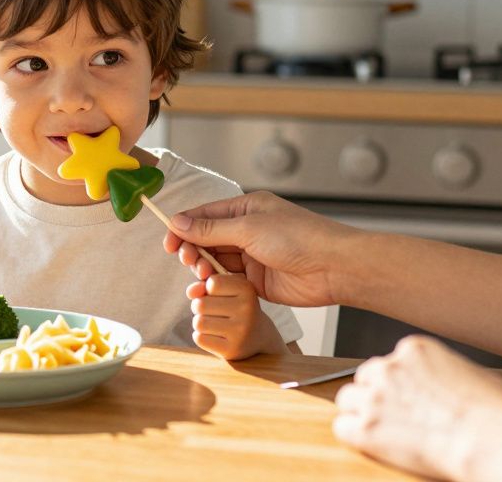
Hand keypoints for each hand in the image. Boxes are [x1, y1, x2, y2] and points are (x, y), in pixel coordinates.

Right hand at [164, 191, 360, 306]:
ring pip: (215, 262)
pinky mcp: (256, 280)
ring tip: (202, 277)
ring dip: (202, 270)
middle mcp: (247, 230)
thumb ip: (211, 228)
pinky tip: (205, 292)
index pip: (204, 215)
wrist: (333, 268)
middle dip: (193, 251)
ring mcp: (251, 256)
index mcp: (246, 209)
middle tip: (190, 262)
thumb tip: (177, 221)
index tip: (168, 244)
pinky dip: (214, 286)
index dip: (183, 228)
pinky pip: (227, 281)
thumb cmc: (298, 238)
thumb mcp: (249, 228)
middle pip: (206, 240)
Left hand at [188, 273, 287, 359]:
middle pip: (200, 304)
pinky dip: (202, 337)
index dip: (209, 290)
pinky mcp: (232, 350)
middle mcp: (247, 310)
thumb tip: (190, 292)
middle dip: (200, 307)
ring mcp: (241, 331)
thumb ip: (204, 283)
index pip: (212, 283)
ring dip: (200, 323)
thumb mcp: (225, 289)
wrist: (258, 337)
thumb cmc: (235, 307)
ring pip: (198, 322)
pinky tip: (216, 337)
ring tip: (214, 324)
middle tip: (214, 313)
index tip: (220, 296)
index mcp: (247, 290)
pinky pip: (199, 338)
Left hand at [333, 335, 501, 479]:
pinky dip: (354, 435)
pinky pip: (342, 427)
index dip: (397, 383)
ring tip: (383, 429)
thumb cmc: (496, 413)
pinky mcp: (367, 428)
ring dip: (360, 412)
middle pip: (365, 378)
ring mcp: (375, 397)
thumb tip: (448, 381)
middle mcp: (389, 368)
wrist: (491, 439)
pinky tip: (372, 442)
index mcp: (414, 350)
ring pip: (347, 399)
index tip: (407, 397)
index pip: (390, 361)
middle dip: (376, 394)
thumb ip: (447, 371)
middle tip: (393, 414)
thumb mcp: (474, 374)